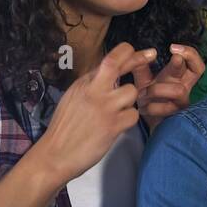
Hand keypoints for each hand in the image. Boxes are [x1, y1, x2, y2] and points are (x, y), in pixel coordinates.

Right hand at [34, 43, 150, 184]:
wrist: (56, 153)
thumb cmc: (64, 127)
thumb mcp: (74, 98)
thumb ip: (91, 85)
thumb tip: (110, 73)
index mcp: (83, 83)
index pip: (108, 60)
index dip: (128, 53)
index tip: (141, 52)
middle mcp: (93, 91)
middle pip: (116, 63)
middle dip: (136, 58)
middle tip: (150, 55)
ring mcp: (104, 107)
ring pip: (132, 92)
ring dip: (130, 101)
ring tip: (119, 111)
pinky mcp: (112, 125)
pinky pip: (133, 115)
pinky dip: (129, 119)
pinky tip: (118, 125)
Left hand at [133, 44, 203, 131]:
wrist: (147, 124)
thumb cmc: (148, 99)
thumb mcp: (143, 80)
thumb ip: (141, 66)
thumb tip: (148, 52)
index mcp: (179, 77)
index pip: (194, 62)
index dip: (189, 53)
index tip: (172, 47)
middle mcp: (185, 87)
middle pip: (197, 71)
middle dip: (182, 63)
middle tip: (174, 57)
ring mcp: (183, 102)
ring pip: (179, 90)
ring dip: (157, 90)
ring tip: (142, 95)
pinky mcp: (178, 116)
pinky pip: (166, 109)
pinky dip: (151, 107)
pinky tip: (143, 109)